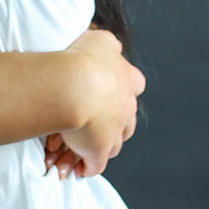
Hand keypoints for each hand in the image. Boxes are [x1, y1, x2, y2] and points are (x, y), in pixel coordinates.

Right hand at [45, 29, 143, 178]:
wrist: (74, 87)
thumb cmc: (84, 59)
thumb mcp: (100, 40)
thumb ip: (108, 44)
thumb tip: (110, 46)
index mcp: (127, 79)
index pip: (134, 84)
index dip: (124, 87)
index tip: (113, 88)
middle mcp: (126, 106)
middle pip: (128, 118)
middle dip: (117, 120)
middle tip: (101, 121)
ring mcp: (114, 130)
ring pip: (115, 142)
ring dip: (105, 143)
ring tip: (90, 145)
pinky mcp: (98, 150)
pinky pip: (95, 164)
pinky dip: (88, 166)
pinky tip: (81, 169)